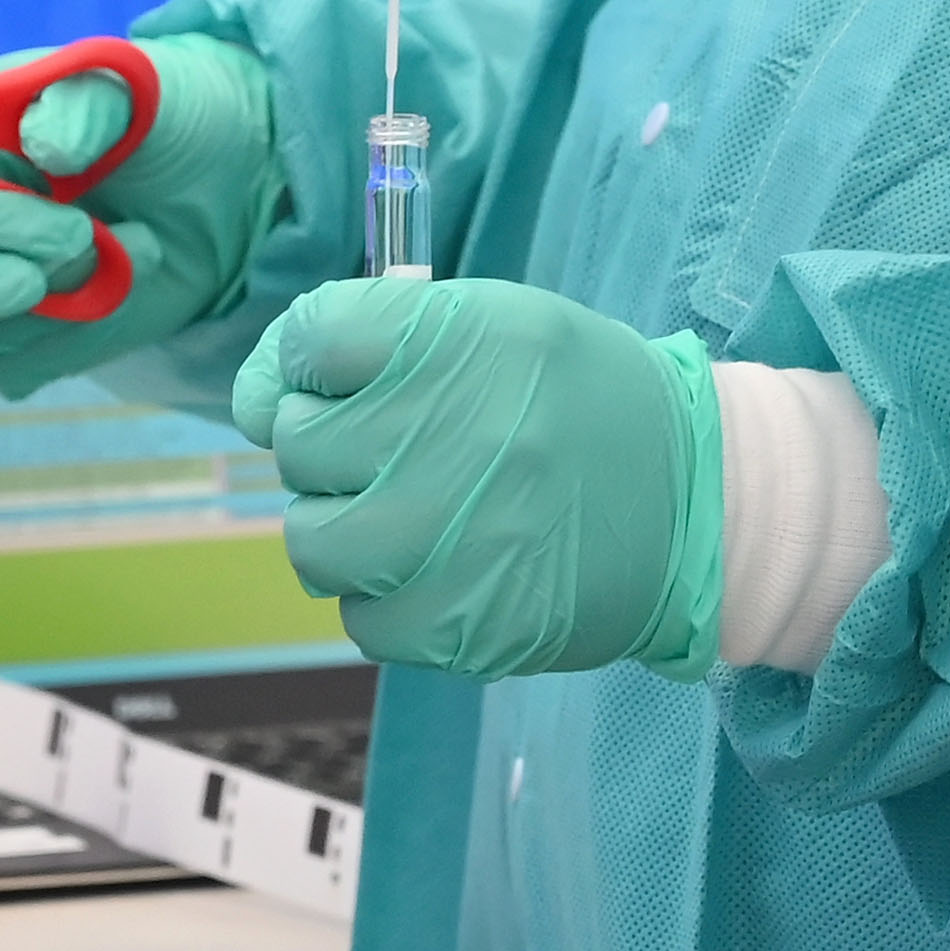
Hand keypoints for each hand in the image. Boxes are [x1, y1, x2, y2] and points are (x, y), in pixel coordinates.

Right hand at [0, 34, 284, 396]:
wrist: (224, 178)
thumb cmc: (160, 116)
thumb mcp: (134, 89)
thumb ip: (85, 104)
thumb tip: (44, 145)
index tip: (47, 253)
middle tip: (88, 242)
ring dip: (69, 298)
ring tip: (134, 237)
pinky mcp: (14, 335)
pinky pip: (18, 368)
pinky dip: (82, 334)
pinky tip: (124, 279)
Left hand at [232, 278, 722, 679]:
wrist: (697, 500)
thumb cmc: (574, 400)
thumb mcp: (491, 326)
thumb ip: (364, 338)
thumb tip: (252, 396)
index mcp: (462, 337)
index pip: (313, 337)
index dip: (314, 362)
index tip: (348, 379)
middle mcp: (454, 431)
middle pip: (299, 439)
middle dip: (331, 445)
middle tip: (398, 449)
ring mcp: (453, 535)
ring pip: (311, 537)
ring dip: (344, 526)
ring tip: (411, 513)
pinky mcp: (459, 624)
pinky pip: (359, 616)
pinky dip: (385, 595)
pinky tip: (443, 567)